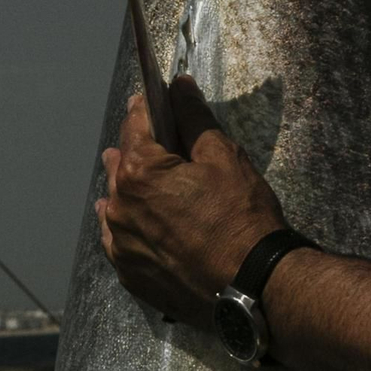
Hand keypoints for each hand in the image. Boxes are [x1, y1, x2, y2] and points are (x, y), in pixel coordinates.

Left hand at [96, 75, 287, 324]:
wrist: (253, 285)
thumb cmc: (242, 217)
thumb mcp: (223, 156)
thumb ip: (193, 117)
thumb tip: (179, 85)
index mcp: (139, 173)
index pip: (136, 126)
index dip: (145, 107)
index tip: (150, 98)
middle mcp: (120, 208)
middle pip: (121, 165)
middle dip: (135, 148)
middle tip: (150, 139)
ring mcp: (122, 245)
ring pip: (117, 204)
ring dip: (127, 187)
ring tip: (140, 179)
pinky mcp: (131, 275)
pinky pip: (120, 241)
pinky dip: (127, 225)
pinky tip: (136, 222)